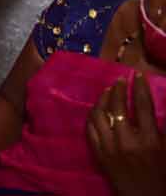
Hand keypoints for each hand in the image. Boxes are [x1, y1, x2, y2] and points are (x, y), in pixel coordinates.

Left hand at [86, 75, 165, 195]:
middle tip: (121, 80)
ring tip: (108, 91)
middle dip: (120, 89)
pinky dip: (93, 116)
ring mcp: (109, 147)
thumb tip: (153, 107)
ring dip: (103, 100)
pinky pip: (90, 129)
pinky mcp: (98, 154)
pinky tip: (96, 109)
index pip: (143, 106)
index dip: (140, 88)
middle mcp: (127, 140)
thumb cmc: (161, 174)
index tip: (138, 75)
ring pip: (100, 115)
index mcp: (149, 140)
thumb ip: (160, 128)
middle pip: (118, 107)